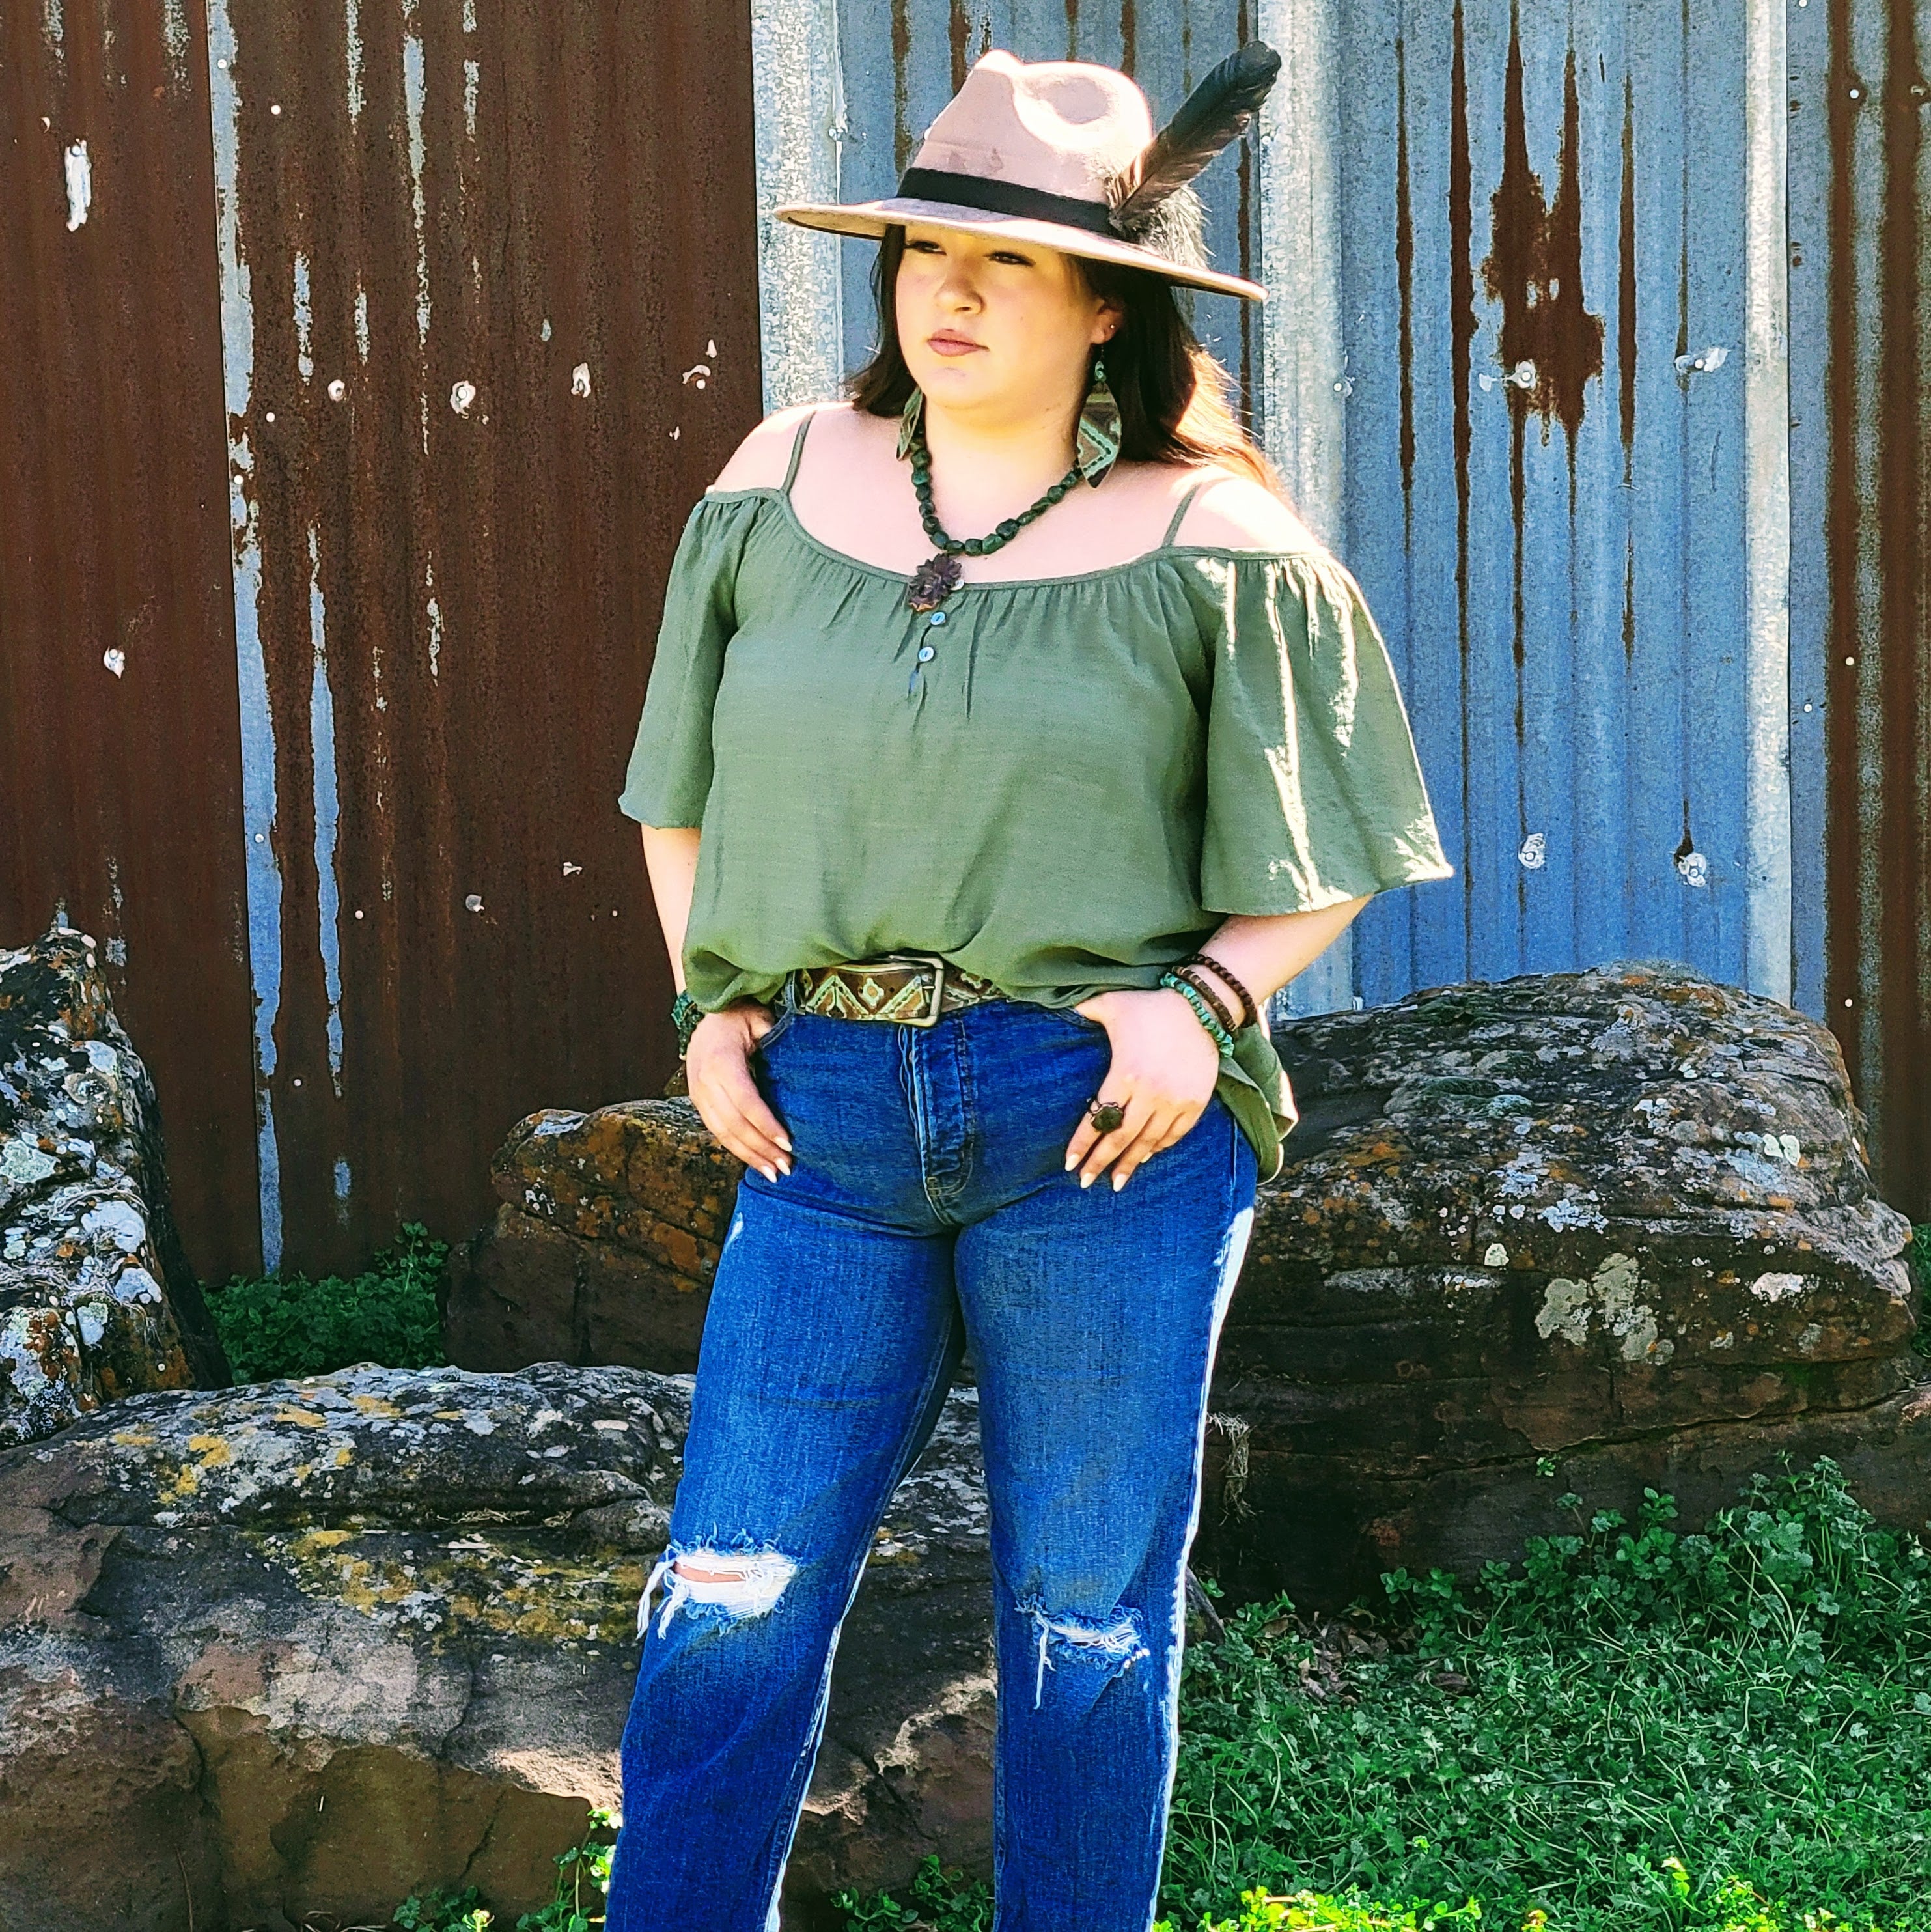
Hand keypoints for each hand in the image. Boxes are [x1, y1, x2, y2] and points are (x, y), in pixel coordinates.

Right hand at [684, 1001, 792, 1181]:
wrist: (707, 1019)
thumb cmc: (740, 1019)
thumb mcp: (759, 1020)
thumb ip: (774, 1037)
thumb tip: (799, 1061)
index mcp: (721, 1061)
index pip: (745, 1101)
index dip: (766, 1124)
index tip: (788, 1142)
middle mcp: (705, 1082)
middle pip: (734, 1124)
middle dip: (761, 1148)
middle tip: (787, 1166)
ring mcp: (698, 1096)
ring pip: (723, 1134)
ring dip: (750, 1156)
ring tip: (774, 1173)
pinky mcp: (698, 1104)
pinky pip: (717, 1133)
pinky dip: (738, 1150)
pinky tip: (756, 1163)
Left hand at [1062, 987, 1221, 1191]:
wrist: (1202, 1006)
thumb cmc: (1150, 1006)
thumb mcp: (1111, 1003)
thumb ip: (1082, 1009)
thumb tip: (1056, 1007)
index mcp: (1125, 1074)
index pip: (1098, 1118)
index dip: (1082, 1143)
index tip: (1069, 1163)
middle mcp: (1150, 1094)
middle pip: (1121, 1138)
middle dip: (1101, 1162)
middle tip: (1086, 1181)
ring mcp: (1175, 1100)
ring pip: (1148, 1142)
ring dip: (1130, 1163)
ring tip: (1115, 1182)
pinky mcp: (1195, 1102)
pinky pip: (1175, 1134)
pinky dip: (1159, 1147)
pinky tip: (1146, 1156)